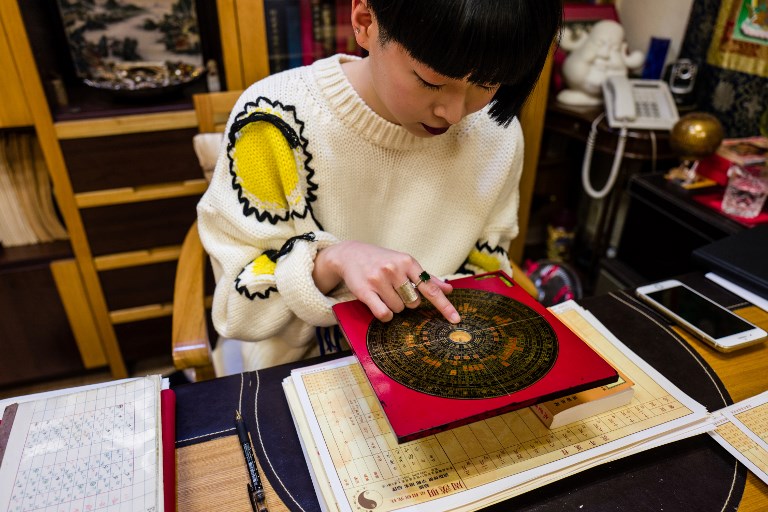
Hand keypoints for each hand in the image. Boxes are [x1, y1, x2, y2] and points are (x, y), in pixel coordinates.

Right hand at [313, 241, 460, 322]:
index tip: (456, 319)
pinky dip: (385, 315)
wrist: (350, 254)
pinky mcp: (365, 291)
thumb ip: (427, 278)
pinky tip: (379, 304)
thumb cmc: (382, 260)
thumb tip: (449, 289)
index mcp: (408, 262)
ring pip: (398, 309)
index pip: (430, 288)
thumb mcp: (405, 263)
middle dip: (406, 301)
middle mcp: (394, 269)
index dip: (444, 305)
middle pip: (413, 302)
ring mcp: (379, 279)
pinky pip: (384, 313)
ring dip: (394, 306)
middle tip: (394, 289)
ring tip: (383, 292)